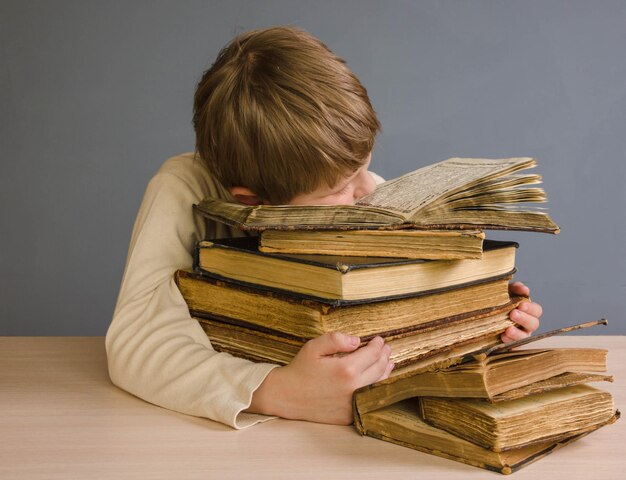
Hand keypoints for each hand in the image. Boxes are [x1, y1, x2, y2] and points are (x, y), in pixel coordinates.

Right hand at [247, 332, 393, 424]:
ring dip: (385, 372)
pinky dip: (375, 389)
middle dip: (384, 356)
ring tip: (388, 363)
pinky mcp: (349, 415)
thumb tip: (357, 341)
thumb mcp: (314, 347)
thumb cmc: (300, 369)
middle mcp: (353, 388)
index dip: (378, 345)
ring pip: (378, 386)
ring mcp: (352, 404)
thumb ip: (336, 339)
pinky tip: (376, 381)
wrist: (286, 396)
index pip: (372, 354)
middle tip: (386, 348)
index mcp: (346, 369)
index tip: (379, 339)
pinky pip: (368, 400)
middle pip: (379, 369)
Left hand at [502, 281, 542, 342]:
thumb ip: (516, 288)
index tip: (521, 305)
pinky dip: (509, 341)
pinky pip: (513, 345)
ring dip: (517, 333)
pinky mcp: (510, 343)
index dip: (531, 308)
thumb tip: (524, 289)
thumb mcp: (506, 291)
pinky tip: (503, 337)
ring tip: (508, 329)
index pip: (537, 311)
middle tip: (513, 314)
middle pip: (533, 324)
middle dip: (524, 319)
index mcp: (528, 311)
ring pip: (524, 337)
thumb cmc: (499, 300)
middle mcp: (526, 324)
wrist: (482, 311)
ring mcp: (519, 335)